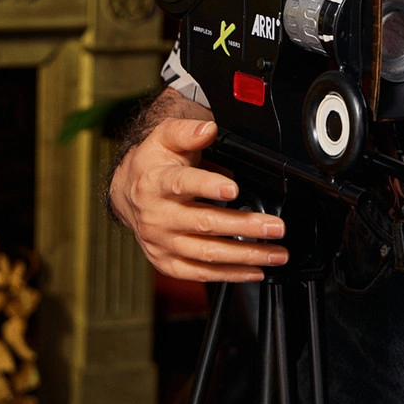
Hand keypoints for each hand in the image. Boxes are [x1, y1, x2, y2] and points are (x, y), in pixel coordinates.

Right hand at [108, 88, 288, 281]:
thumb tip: (208, 128)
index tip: (234, 189)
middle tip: (274, 227)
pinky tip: (254, 271)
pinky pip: (199, 274)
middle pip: (204, 224)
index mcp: (156, 183)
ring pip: (206, 254)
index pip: (182, 184)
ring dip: (244, 255)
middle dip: (244, 226)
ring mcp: (162, 243)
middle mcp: (158, 216)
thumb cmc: (153, 164)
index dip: (208, 186)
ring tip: (275, 254)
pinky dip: (229, 275)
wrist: (128, 193)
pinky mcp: (167, 262)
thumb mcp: (164, 137)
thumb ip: (187, 131)